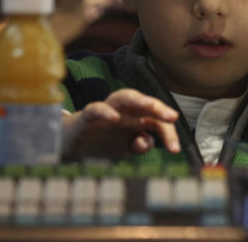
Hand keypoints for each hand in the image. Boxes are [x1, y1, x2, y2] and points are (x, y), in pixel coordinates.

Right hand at [62, 89, 180, 160]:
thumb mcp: (126, 149)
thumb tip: (148, 142)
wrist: (73, 145)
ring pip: (123, 97)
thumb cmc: (104, 143)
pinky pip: (95, 109)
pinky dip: (104, 111)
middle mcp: (125, 111)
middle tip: (172, 117)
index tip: (175, 150)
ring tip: (150, 105)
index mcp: (137, 118)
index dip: (169, 134)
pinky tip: (114, 117)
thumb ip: (139, 146)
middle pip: (145, 103)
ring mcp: (107, 111)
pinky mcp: (87, 116)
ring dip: (138, 100)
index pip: (157, 121)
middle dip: (160, 108)